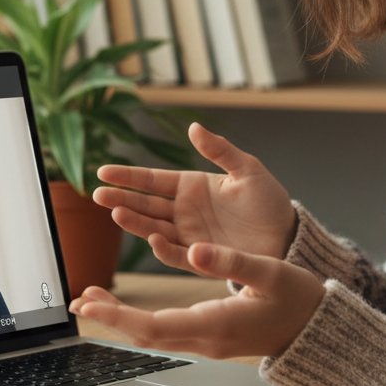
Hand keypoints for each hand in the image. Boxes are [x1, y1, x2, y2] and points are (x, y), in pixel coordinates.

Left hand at [69, 242, 323, 358]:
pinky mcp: (211, 335)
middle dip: (111, 316)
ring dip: (123, 317)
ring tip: (95, 298)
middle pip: (147, 333)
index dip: (119, 314)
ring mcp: (208, 341)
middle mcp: (206, 338)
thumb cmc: (298, 299)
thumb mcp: (269, 272)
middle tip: (79, 298)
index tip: (92, 301)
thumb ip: (231, 261)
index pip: (155, 324)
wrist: (318, 329)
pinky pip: (167, 330)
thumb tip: (195, 249)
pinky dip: (142, 318)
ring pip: (154, 334)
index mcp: (216, 324)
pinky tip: (131, 306)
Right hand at [94, 122, 296, 273]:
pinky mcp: (202, 259)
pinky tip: (152, 238)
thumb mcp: (247, 170)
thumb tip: (193, 126)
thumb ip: (220, 150)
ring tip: (116, 213)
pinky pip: (178, 254)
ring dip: (135, 222)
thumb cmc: (269, 202)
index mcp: (192, 186)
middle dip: (121, 198)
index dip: (128, 176)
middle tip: (96, 194)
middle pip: (146, 204)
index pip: (153, 180)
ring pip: (155, 228)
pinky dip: (164, 249)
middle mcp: (185, 211)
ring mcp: (191, 236)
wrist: (289, 239)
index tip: (102, 172)